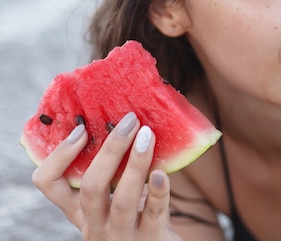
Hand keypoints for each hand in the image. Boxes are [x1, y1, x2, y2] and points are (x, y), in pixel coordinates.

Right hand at [32, 112, 181, 240]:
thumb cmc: (137, 219)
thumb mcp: (115, 199)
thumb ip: (114, 172)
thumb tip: (125, 121)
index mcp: (80, 211)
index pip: (49, 184)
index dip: (59, 156)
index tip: (80, 130)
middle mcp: (95, 225)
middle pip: (91, 187)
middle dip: (110, 151)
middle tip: (129, 122)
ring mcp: (121, 236)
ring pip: (122, 200)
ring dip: (136, 164)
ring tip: (147, 136)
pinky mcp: (150, 240)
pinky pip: (153, 214)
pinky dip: (158, 191)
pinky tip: (162, 172)